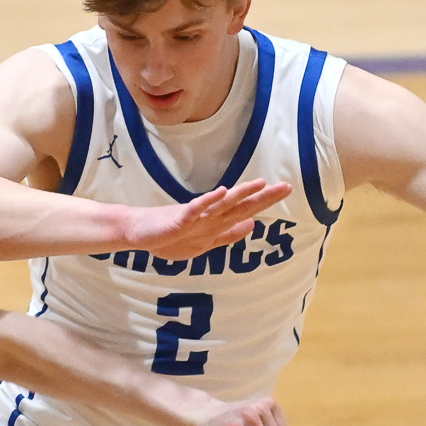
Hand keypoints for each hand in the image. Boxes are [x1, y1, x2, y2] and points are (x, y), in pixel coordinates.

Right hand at [125, 179, 294, 260]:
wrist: (140, 233)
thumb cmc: (170, 236)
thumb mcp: (204, 242)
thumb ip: (228, 234)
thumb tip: (251, 225)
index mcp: (217, 222)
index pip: (246, 210)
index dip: (265, 201)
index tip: (286, 190)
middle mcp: (210, 216)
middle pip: (240, 205)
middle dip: (263, 197)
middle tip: (286, 186)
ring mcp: (195, 216)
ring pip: (222, 204)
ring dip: (241, 194)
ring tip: (260, 184)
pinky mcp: (180, 218)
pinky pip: (197, 209)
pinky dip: (209, 201)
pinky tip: (222, 193)